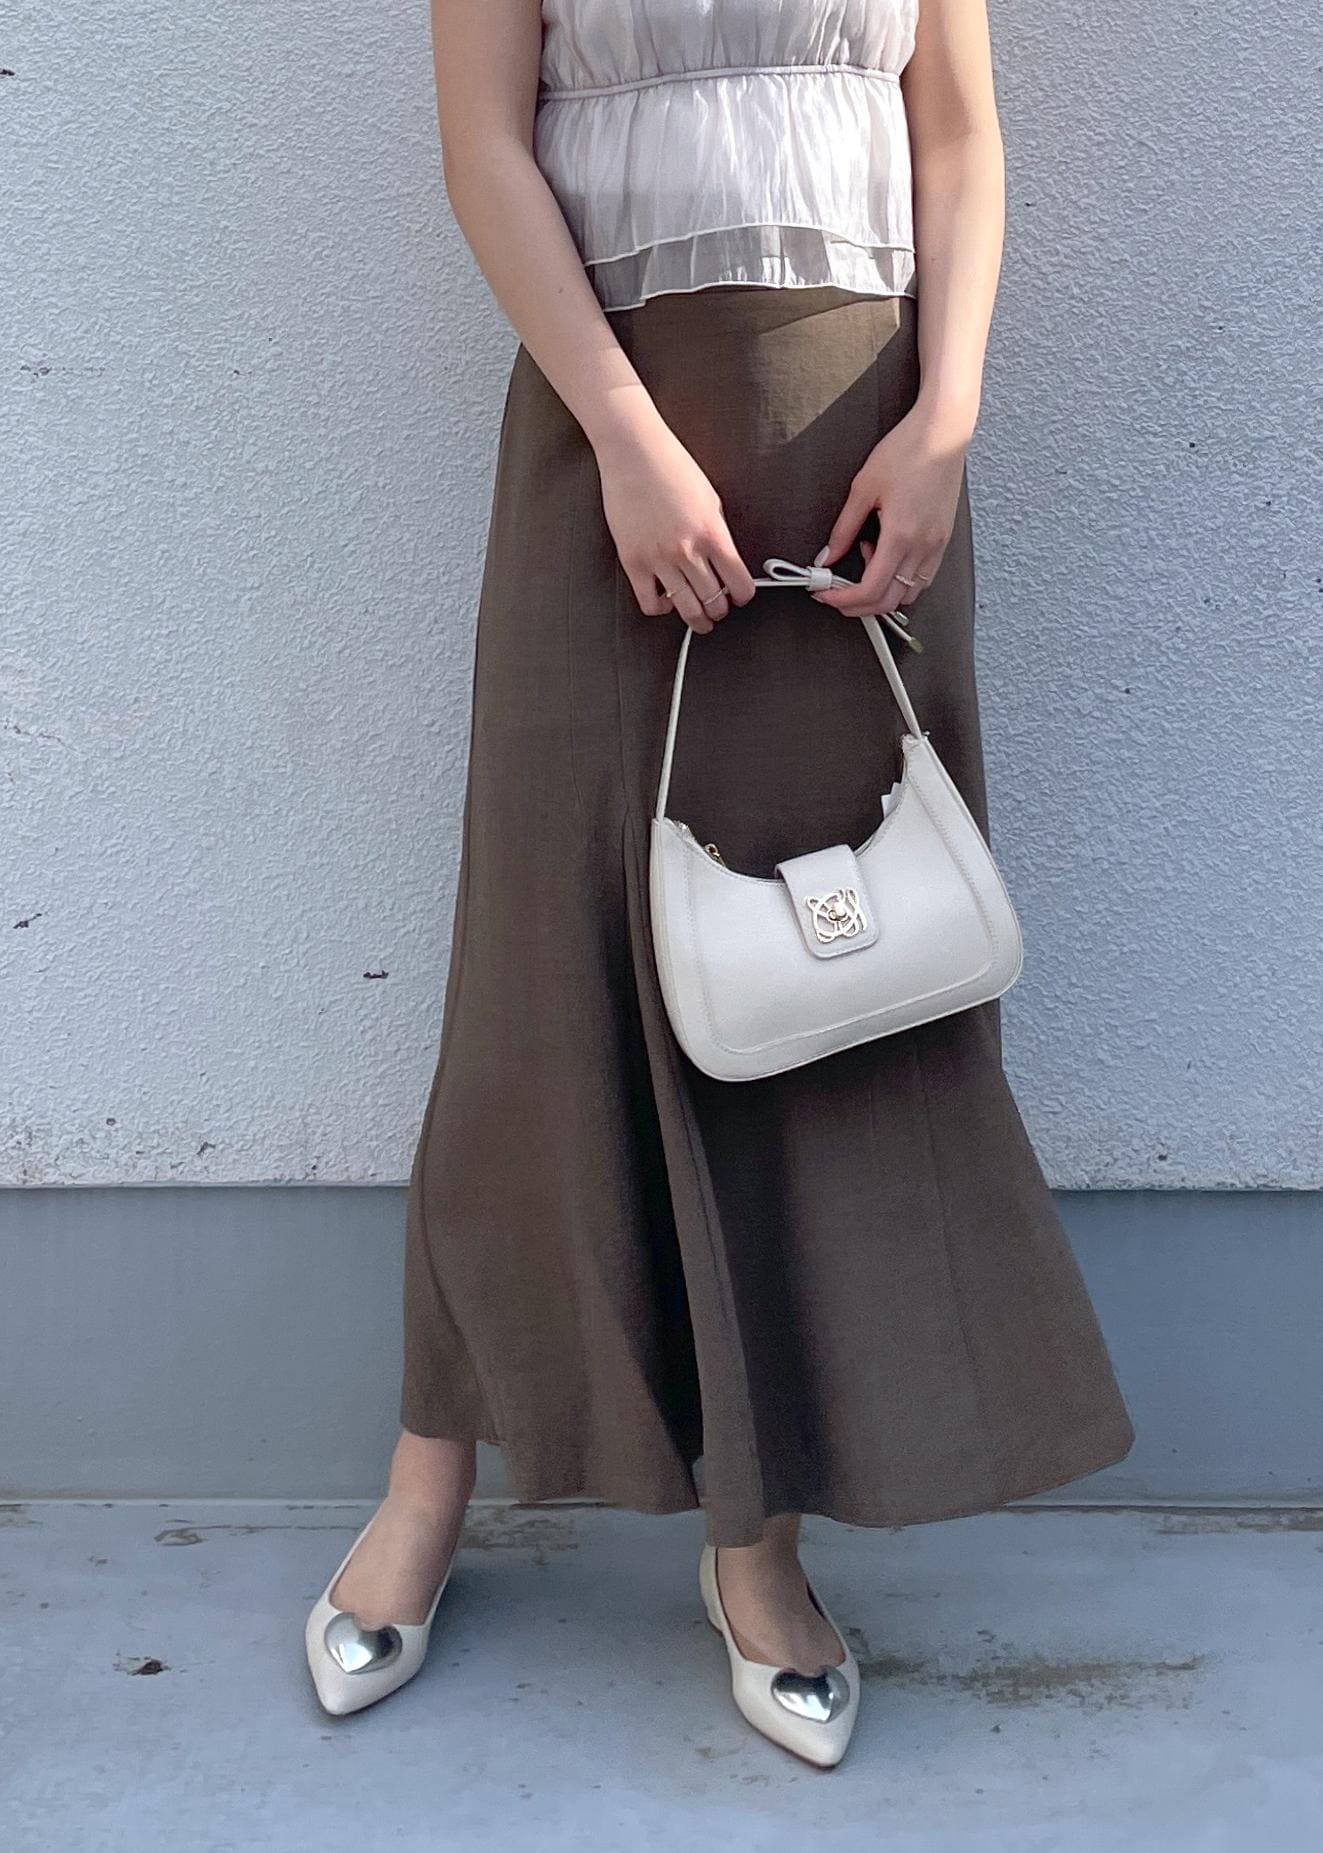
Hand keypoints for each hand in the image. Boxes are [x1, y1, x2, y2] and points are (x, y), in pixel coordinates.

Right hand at [595, 420, 756, 632]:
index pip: (739, 584)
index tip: (740, 596)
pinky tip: (665, 599)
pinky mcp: (633, 561)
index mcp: (713, 533)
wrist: (633, 452)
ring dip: (696, 618)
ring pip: (686, 609)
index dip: (743, 596)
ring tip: (698, 617)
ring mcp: (659, 558)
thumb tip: (723, 563)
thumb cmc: (671, 468)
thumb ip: (718, 535)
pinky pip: (649, 603)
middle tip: (718, 609)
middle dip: (720, 611)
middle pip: (714, 602)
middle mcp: (687, 550)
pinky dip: (661, 608)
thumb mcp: (711, 500)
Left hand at [811, 405, 968, 617]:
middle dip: (858, 605)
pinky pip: (922, 578)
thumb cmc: (909, 450)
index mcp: (901, 536)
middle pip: (889, 602)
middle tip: (836, 592)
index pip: (870, 590)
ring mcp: (936, 545)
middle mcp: (923, 547)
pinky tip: (886, 554)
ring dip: (881, 592)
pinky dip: (900, 579)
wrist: (944, 431)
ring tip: (864, 562)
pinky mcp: (943, 539)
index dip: (842, 600)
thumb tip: (828, 555)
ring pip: (908, 594)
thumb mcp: (863, 488)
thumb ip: (843, 528)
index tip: (825, 594)